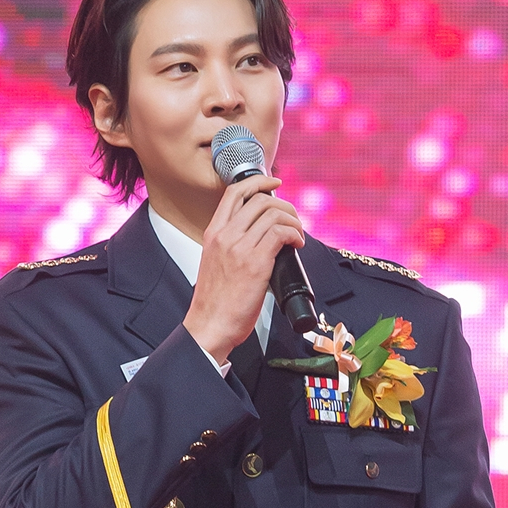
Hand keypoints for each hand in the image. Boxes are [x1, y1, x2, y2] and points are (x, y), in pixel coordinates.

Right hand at [183, 174, 303, 364]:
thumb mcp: (215, 263)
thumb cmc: (215, 302)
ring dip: (293, 221)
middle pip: (260, 199)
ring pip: (273, 214)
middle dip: (284, 205)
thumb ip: (231, 246)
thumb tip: (259, 238)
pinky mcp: (255, 263)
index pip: (235, 192)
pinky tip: (296, 245)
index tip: (275, 183)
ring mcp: (239, 248)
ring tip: (298, 235)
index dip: (259, 181)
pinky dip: (295, 234)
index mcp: (213, 233)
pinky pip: (280, 233)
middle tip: (293, 220)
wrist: (209, 326)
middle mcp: (225, 235)